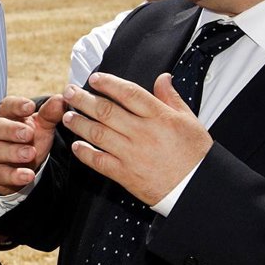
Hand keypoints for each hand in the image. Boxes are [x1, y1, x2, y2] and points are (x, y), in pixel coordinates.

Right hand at [0, 95, 65, 194]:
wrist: (20, 168)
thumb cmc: (29, 141)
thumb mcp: (42, 127)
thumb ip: (50, 113)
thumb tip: (61, 99)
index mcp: (6, 117)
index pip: (6, 106)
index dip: (16, 106)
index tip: (30, 107)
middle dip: (11, 130)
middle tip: (28, 133)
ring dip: (13, 152)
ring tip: (30, 153)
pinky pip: (0, 173)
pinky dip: (14, 175)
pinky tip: (28, 175)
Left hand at [60, 72, 211, 205]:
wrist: (197, 187)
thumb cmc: (195, 153)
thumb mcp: (189, 120)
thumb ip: (171, 97)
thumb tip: (162, 77)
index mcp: (159, 117)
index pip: (128, 93)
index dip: (108, 83)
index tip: (94, 78)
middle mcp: (143, 133)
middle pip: (107, 111)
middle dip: (84, 100)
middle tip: (69, 92)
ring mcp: (133, 154)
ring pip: (99, 134)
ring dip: (79, 123)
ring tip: (67, 116)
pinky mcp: (127, 175)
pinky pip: (100, 162)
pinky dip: (85, 154)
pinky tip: (76, 146)